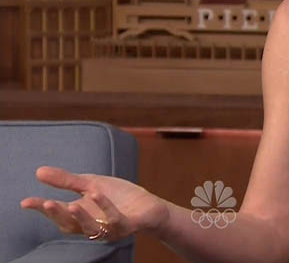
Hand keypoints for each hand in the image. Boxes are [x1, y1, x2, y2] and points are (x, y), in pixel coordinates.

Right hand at [20, 166, 169, 241]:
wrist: (150, 206)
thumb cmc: (118, 197)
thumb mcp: (91, 184)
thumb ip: (67, 181)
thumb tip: (39, 172)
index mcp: (81, 216)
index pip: (58, 216)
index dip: (41, 210)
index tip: (25, 202)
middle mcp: (92, 226)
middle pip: (71, 225)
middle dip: (58, 215)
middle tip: (45, 203)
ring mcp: (110, 228)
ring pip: (91, 228)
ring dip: (80, 217)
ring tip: (69, 204)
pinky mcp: (128, 226)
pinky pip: (115, 220)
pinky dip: (106, 208)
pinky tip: (97, 194)